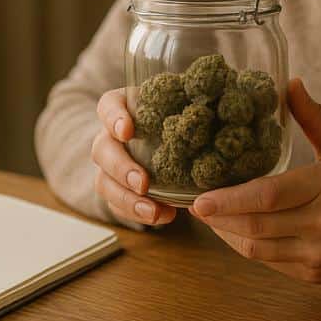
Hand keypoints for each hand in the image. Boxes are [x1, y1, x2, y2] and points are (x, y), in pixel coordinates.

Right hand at [92, 87, 176, 227]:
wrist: (176, 141)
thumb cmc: (180, 116)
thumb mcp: (183, 105)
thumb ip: (190, 105)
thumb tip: (218, 106)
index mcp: (123, 108)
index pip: (108, 106)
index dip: (114, 118)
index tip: (127, 131)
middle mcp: (110, 136)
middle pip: (102, 149)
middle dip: (121, 168)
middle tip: (142, 183)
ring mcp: (110, 165)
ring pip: (104, 182)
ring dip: (127, 199)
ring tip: (153, 211)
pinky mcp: (117, 189)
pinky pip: (118, 204)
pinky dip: (137, 213)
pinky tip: (163, 216)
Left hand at [190, 77, 320, 283]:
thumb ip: (313, 119)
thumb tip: (290, 82)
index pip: (269, 195)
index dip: (230, 199)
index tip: (201, 197)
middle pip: (257, 224)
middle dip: (219, 217)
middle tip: (195, 207)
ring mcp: (317, 253)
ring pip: (258, 249)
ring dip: (228, 235)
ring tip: (210, 219)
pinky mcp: (314, 275)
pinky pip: (270, 263)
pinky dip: (248, 248)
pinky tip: (236, 233)